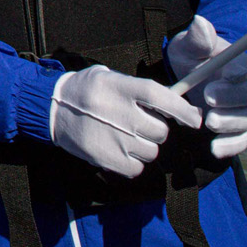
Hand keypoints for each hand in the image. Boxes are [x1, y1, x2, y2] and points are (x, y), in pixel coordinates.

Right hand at [49, 66, 200, 177]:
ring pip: (150, 151)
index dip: (182, 109)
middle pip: (160, 131)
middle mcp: (116, 112)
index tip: (195, 119)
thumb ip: (139, 89)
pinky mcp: (104, 158)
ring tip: (124, 136)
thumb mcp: (109, 78)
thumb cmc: (86, 90)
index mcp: (118, 87)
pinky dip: (132, 162)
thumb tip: (177, 105)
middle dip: (155, 129)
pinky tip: (118, 149)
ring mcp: (111, 138)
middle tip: (140, 124)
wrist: (51, 108)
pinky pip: (136, 168)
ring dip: (143, 146)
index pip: (159, 96)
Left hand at [166, 14, 246, 158]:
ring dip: (229, 124)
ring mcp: (246, 112)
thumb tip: (199, 21)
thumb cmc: (194, 59)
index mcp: (240, 67)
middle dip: (230, 102)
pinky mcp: (240, 130)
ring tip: (209, 122)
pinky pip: (241, 141)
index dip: (235, 77)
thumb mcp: (190, 46)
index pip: (244, 73)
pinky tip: (215, 149)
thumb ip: (197, 38)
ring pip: (246, 121)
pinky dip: (231, 146)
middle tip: (209, 103)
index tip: (222, 79)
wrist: (194, 79)